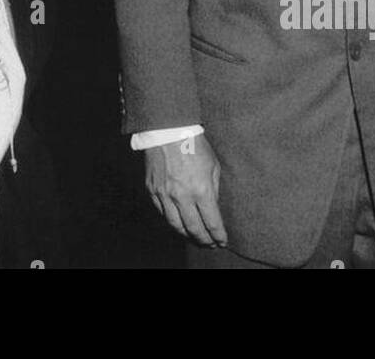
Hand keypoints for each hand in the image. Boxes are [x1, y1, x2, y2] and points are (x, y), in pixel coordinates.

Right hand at [144, 133, 227, 247]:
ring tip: (195, 239)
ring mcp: (164, 194)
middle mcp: (182, 196)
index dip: (218, 236)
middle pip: (194, 229)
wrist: (167, 130)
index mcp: (201, 189)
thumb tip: (213, 208)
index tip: (222, 241)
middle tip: (210, 245)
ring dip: (187, 235)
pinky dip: (172, 221)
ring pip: (176, 226)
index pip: (212, 223)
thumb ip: (214, 189)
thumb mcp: (213, 165)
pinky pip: (162, 213)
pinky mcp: (152, 190)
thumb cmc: (194, 145)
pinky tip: (179, 222)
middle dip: (204, 241)